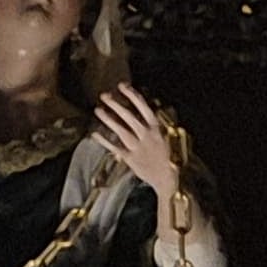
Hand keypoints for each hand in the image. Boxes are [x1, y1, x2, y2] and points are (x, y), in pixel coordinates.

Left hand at [94, 83, 179, 198]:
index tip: (122, 86)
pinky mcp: (130, 158)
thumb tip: (154, 107)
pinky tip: (94, 133)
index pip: (143, 108)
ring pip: (120, 130)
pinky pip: (115, 147)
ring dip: (108, 119)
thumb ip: (159, 123)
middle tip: (104, 95)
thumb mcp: (172, 137)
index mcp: (157, 128)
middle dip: (116, 104)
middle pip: (129, 116)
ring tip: (97, 109)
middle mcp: (146, 136)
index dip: (132, 95)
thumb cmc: (172, 157)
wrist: (171, 181)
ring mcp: (138, 147)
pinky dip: (104, 140)